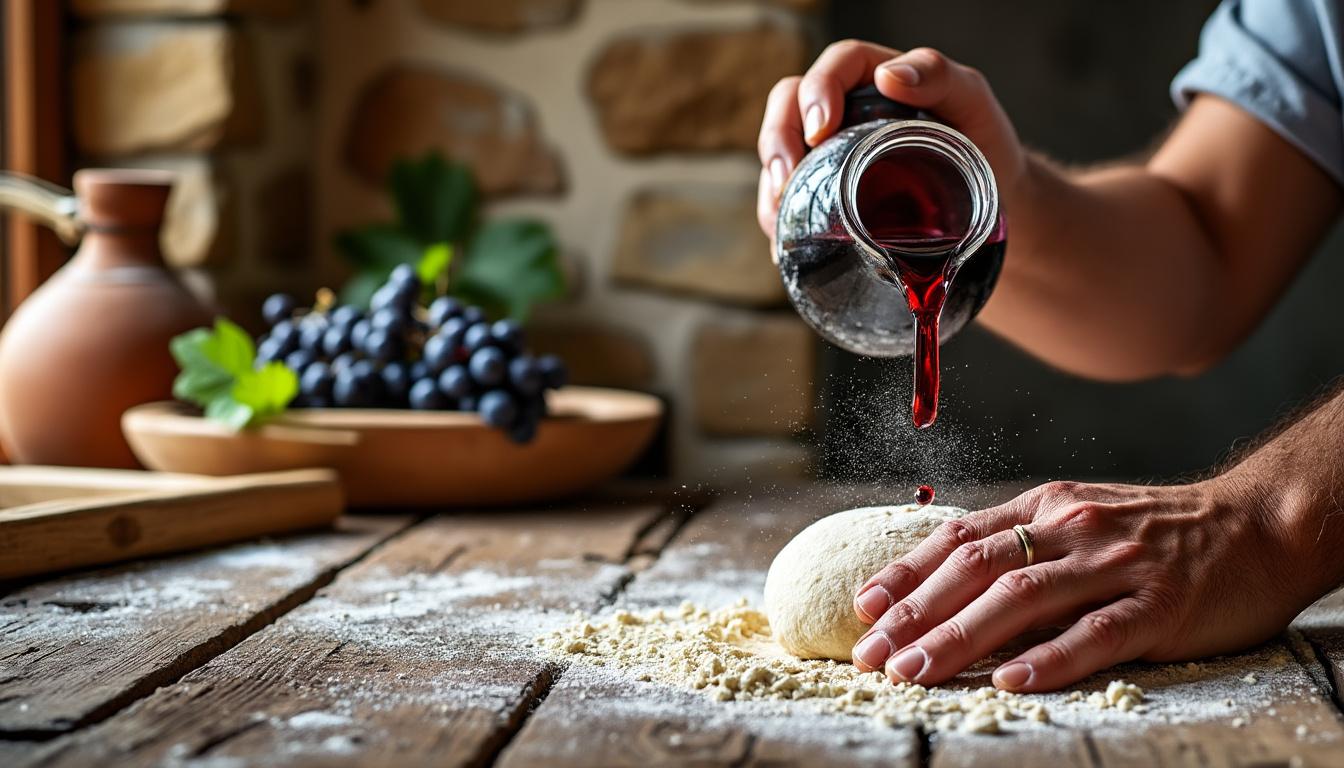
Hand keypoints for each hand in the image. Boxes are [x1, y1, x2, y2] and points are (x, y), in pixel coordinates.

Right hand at [756, 40, 1027, 239]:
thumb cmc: (983, 143)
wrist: (994, 204)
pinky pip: (790, 199)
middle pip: (788, 107)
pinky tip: (784, 247)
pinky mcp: (828, 193)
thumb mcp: (972, 100)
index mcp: (874, 78)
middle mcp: (844, 111)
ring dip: (771, 185)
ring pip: (779, 155)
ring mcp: (831, 153)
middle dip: (777, 140)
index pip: (833, 68)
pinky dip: (781, 222)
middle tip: (787, 177)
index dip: (815, 92)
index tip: (819, 131)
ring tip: (779, 216)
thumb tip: (889, 76)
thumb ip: (940, 76)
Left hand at [847, 477, 1312, 691]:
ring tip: (916, 671)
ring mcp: (1116, 564)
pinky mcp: (1160, 605)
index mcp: (1046, 507)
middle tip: (871, 653)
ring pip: (1022, 599)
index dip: (906, 572)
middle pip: (977, 570)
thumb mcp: (1080, 520)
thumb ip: (1021, 546)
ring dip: (960, 636)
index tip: (863, 606)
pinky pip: (1096, 633)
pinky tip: (1011, 679)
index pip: (959, 538)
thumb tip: (947, 585)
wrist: (1258, 525)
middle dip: (915, 613)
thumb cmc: (1157, 531)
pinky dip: (1051, 657)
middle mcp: (1072, 528)